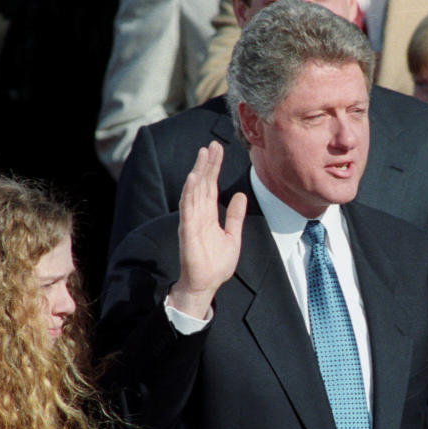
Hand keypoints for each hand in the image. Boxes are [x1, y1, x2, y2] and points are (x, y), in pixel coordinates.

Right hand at [167, 141, 246, 317]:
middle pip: (203, 183)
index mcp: (209, 214)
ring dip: (198, 172)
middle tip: (213, 145)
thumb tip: (239, 195)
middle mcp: (199, 214)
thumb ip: (235, 215)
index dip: (214, 167)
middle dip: (207, 164)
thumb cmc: (217, 263)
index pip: (211, 185)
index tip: (218, 149)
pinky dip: (190, 193)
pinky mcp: (188, 230)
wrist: (207, 284)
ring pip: (195, 191)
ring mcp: (192, 221)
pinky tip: (194, 178)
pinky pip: (188, 209)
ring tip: (203, 154)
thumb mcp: (233, 235)